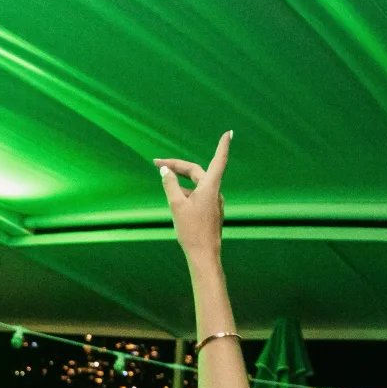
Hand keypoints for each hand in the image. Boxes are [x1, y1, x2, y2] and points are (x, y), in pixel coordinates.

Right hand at [154, 130, 230, 259]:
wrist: (204, 254)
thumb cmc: (191, 230)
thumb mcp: (176, 205)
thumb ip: (170, 185)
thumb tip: (165, 171)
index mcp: (210, 187)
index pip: (218, 160)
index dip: (223, 145)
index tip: (229, 133)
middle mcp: (215, 192)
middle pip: (197, 172)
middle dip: (178, 166)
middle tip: (157, 164)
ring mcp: (214, 202)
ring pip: (196, 185)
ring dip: (180, 182)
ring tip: (163, 185)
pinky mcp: (211, 211)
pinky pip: (197, 196)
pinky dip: (185, 193)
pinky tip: (175, 202)